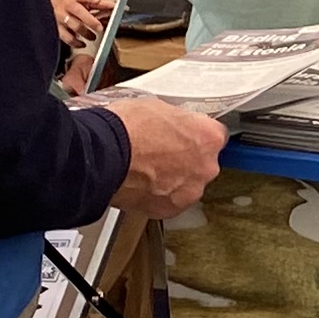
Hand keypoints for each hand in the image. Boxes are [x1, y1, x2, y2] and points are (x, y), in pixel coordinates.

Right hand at [51, 0, 111, 54]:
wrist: (44, 7)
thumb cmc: (64, 4)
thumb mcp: (78, 0)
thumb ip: (95, 3)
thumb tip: (111, 6)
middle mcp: (67, 6)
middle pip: (79, 12)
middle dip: (91, 20)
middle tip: (99, 27)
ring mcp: (60, 17)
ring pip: (74, 25)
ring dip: (86, 33)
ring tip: (93, 37)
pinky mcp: (56, 28)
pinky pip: (67, 37)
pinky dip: (76, 42)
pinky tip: (81, 44)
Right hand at [97, 92, 225, 216]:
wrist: (105, 156)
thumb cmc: (127, 129)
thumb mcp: (158, 108)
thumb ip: (177, 121)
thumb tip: (173, 125)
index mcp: (209, 137)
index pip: (213, 135)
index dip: (194, 135)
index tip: (184, 136)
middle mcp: (206, 167)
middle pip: (203, 163)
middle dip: (186, 159)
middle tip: (161, 153)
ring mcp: (189, 191)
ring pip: (187, 184)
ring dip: (173, 179)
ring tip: (148, 169)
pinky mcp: (170, 209)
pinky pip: (169, 201)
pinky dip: (158, 195)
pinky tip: (142, 183)